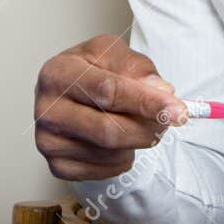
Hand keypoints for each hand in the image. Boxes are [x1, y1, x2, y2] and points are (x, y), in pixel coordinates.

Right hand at [34, 35, 188, 180]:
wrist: (68, 94)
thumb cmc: (90, 70)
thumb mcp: (113, 53)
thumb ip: (138, 68)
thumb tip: (161, 92)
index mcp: (57, 73)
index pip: (107, 91)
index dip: (145, 102)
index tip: (177, 110)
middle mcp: (46, 109)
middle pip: (108, 130)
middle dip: (148, 128)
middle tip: (169, 121)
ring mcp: (48, 141)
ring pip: (111, 152)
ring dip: (136, 141)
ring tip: (134, 123)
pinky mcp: (57, 166)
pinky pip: (105, 170)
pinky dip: (123, 158)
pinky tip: (116, 141)